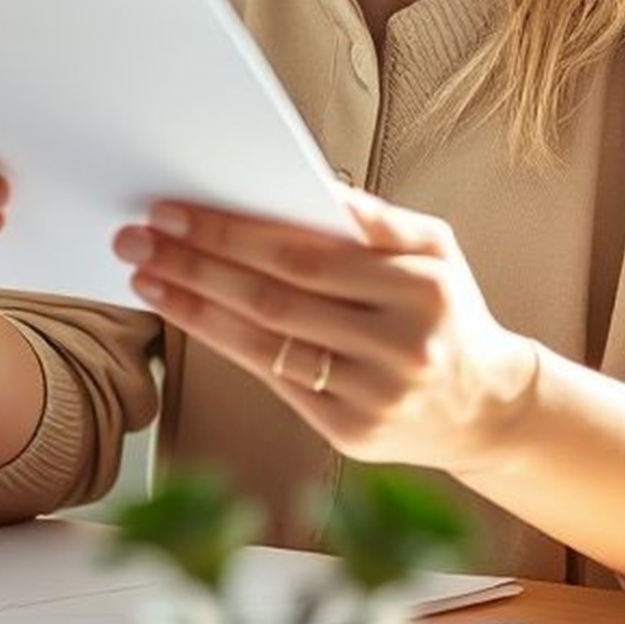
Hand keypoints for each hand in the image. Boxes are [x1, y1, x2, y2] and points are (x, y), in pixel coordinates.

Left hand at [110, 191, 537, 472]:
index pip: (306, 255)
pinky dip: (226, 345)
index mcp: (420, 288)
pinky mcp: (351, 434)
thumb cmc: (448, 314)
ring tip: (147, 275)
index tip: (177, 211)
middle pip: (275, 299)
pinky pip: (276, 382)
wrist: (484, 408)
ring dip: (195, 308)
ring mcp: (374, 396)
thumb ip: (380, 220)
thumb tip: (318, 189)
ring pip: (266, 345)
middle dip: (197, 264)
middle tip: (140, 237)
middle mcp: (398, 346)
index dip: (233, 233)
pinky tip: (189, 317)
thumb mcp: (437, 251)